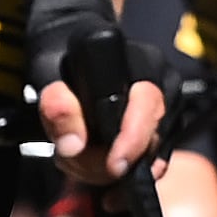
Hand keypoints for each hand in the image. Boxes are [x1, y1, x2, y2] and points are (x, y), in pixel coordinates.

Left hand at [25, 0, 163, 187]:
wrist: (73, 43)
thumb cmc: (62, 54)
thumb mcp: (48, 73)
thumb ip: (57, 106)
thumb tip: (73, 146)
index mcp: (143, 64)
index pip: (148, 108)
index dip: (131, 141)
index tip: (113, 165)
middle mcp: (165, 86)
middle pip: (150, 142)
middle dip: (107, 163)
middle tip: (70, 161)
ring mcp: (168, 110)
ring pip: (148, 159)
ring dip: (106, 170)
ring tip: (73, 158)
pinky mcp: (163, 131)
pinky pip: (147, 163)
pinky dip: (117, 172)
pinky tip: (92, 163)